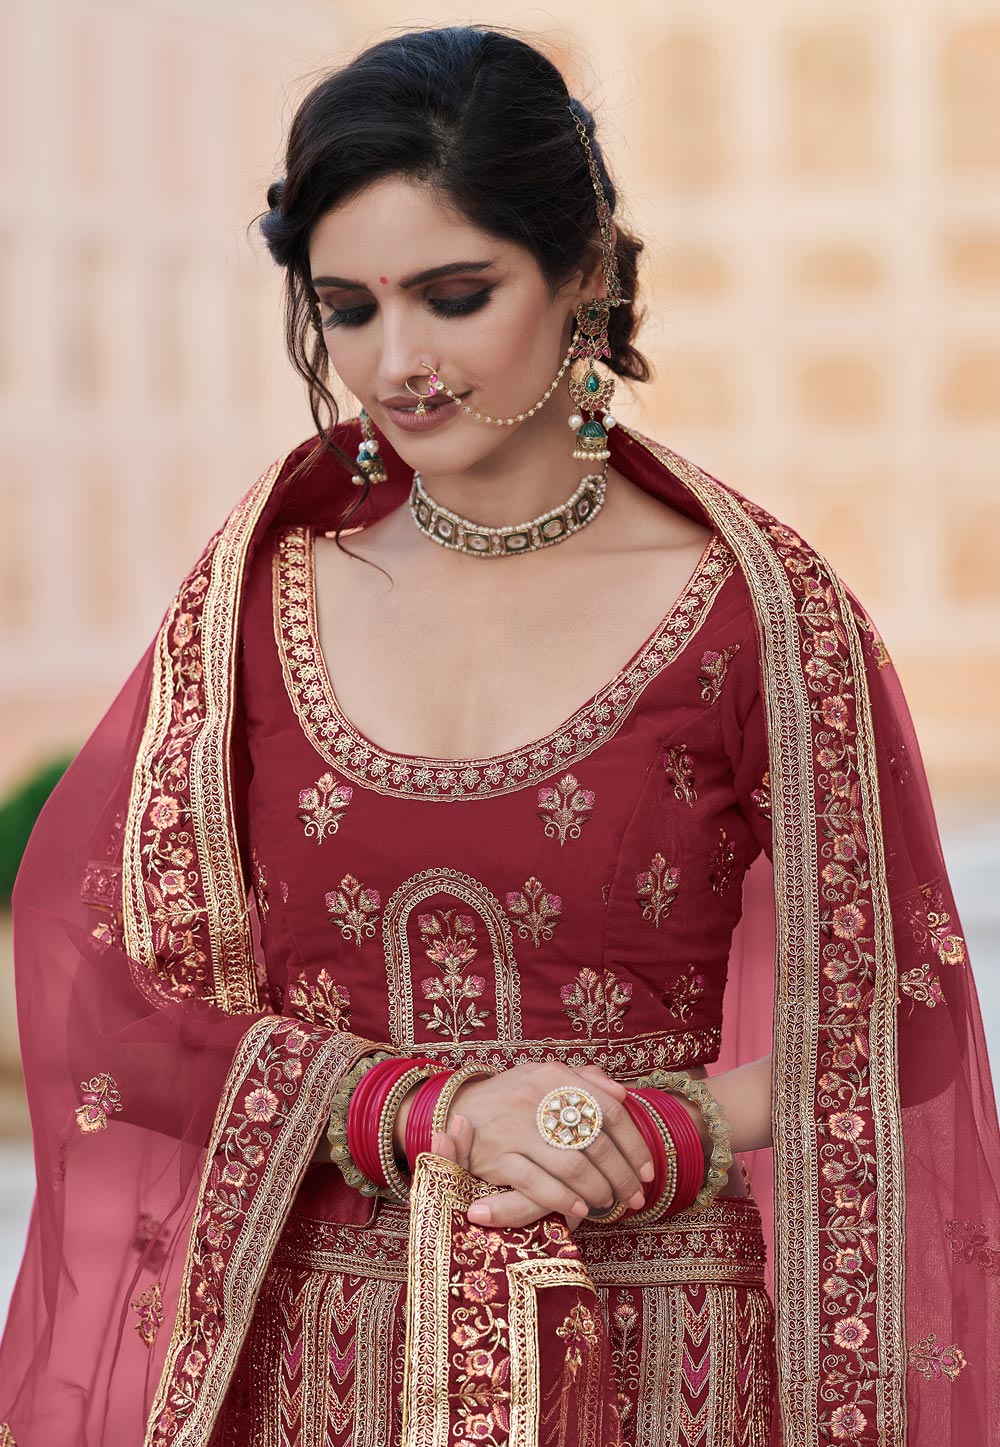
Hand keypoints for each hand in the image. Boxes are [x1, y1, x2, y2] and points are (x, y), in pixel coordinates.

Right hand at [447, 1062, 655, 1229]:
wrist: (456, 1109)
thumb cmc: (512, 1096)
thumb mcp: (545, 1076)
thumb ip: (585, 1081)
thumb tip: (623, 1095)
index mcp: (554, 1076)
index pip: (609, 1111)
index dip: (634, 1145)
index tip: (647, 1170)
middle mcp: (537, 1098)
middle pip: (596, 1144)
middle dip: (622, 1176)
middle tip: (634, 1197)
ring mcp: (516, 1129)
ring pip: (572, 1167)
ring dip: (598, 1192)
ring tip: (608, 1203)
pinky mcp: (497, 1157)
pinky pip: (539, 1185)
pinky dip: (565, 1200)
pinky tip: (580, 1209)